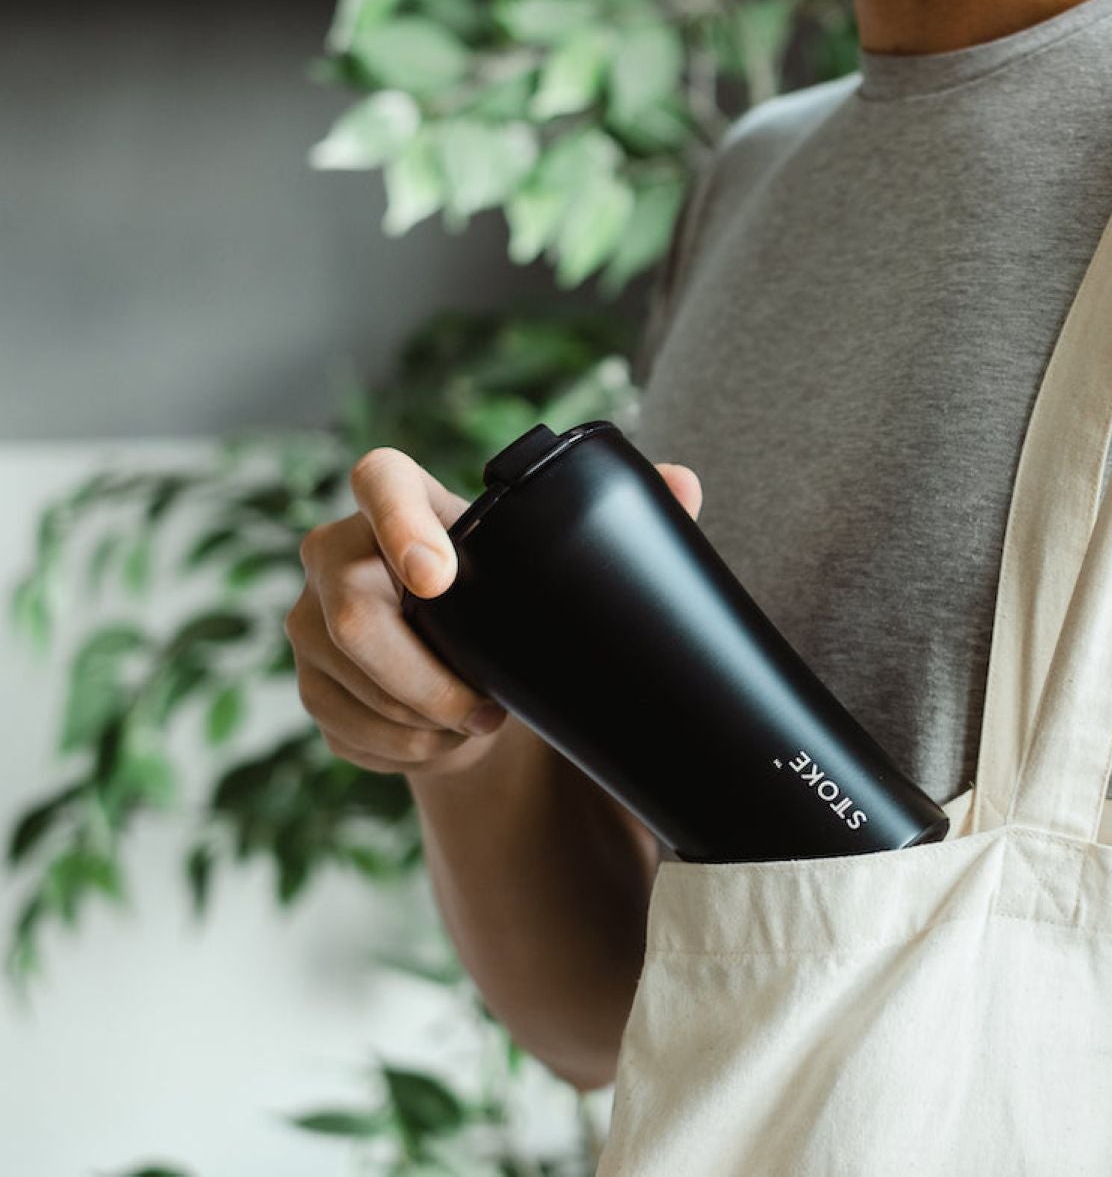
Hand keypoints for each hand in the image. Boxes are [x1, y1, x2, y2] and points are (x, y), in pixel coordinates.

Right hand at [285, 446, 702, 777]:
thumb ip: (619, 521)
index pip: (376, 478)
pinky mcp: (310, 684)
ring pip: (346, 678)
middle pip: (351, 611)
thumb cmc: (519, 612)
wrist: (479, 693)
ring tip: (474, 724)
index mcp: (403, 502)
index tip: (442, 580)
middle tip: (489, 708)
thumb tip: (685, 482)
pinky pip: (342, 725)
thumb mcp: (560, 569)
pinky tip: (436, 746)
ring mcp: (312, 620)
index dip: (397, 524)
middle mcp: (339, 551)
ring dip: (418, 718)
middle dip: (426, 676)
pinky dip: (400, 749)